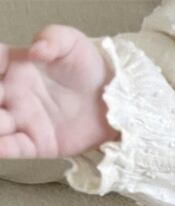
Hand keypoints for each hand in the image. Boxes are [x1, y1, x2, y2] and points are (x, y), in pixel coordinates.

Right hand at [0, 25, 119, 158]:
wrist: (115, 101)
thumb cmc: (89, 67)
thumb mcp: (72, 43)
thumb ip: (52, 39)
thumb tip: (35, 50)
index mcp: (14, 66)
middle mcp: (13, 94)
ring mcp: (23, 120)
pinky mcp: (39, 144)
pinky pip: (15, 148)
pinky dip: (3, 149)